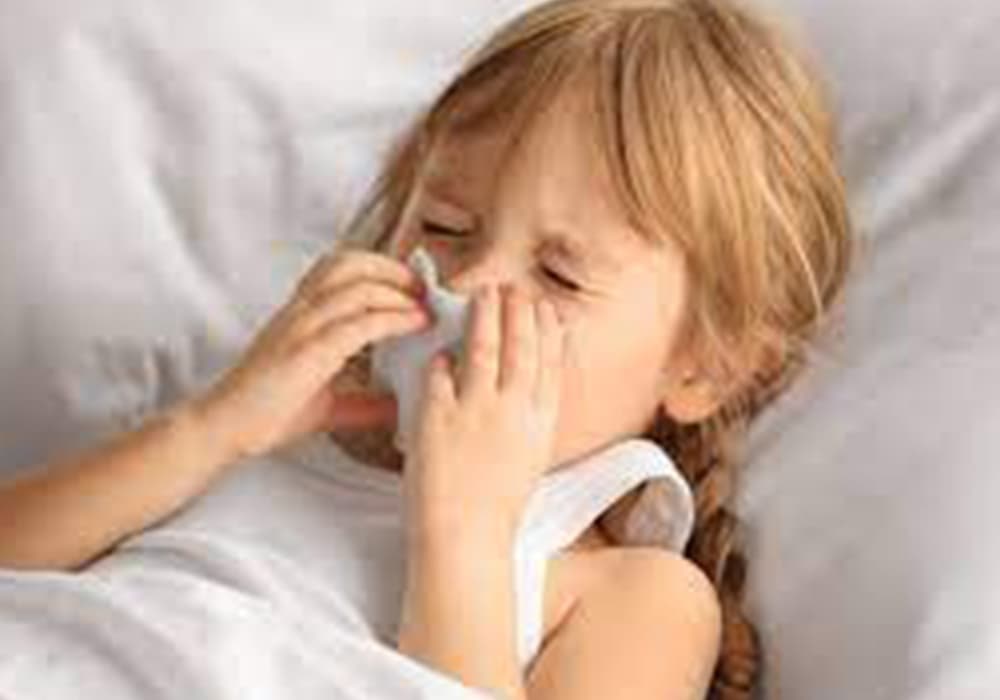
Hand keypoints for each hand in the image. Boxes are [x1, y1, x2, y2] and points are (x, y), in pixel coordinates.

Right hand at [192, 248, 431, 459]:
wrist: (225, 427)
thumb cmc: (267, 412)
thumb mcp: (327, 404)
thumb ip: (362, 403)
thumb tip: (397, 408)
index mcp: (301, 314)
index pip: (340, 268)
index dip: (380, 268)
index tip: (412, 285)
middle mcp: (301, 311)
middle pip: (352, 263)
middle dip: (394, 269)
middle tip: (425, 288)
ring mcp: (303, 327)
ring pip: (360, 288)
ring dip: (400, 292)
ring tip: (426, 305)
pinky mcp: (309, 350)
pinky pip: (359, 323)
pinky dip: (394, 319)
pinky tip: (416, 324)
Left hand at [403, 283, 565, 546]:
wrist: (466, 538)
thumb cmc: (496, 509)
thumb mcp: (529, 460)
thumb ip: (529, 421)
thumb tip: (525, 389)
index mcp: (540, 424)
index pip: (550, 365)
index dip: (547, 332)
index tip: (545, 309)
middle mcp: (514, 411)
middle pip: (521, 348)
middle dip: (519, 312)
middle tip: (514, 288)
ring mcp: (476, 412)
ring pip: (484, 349)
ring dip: (485, 316)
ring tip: (483, 293)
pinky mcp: (439, 418)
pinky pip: (441, 374)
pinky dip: (443, 358)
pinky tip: (442, 348)